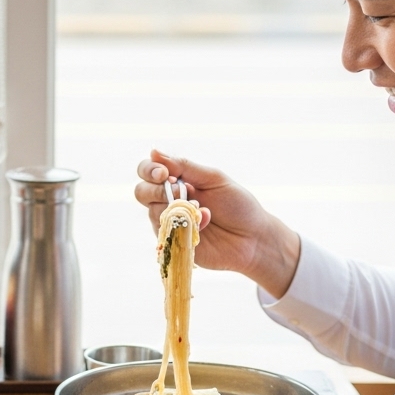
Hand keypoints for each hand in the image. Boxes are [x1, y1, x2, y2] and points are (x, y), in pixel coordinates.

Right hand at [134, 149, 301, 296]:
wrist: (253, 238)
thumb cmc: (237, 205)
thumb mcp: (213, 179)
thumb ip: (184, 166)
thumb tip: (153, 151)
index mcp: (177, 181)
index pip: (148, 171)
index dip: (149, 170)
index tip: (163, 173)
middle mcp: (169, 202)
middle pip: (141, 192)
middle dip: (155, 190)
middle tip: (179, 192)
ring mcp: (170, 223)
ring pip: (152, 212)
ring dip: (177, 208)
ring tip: (203, 209)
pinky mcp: (174, 243)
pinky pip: (165, 232)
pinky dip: (185, 225)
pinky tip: (205, 224)